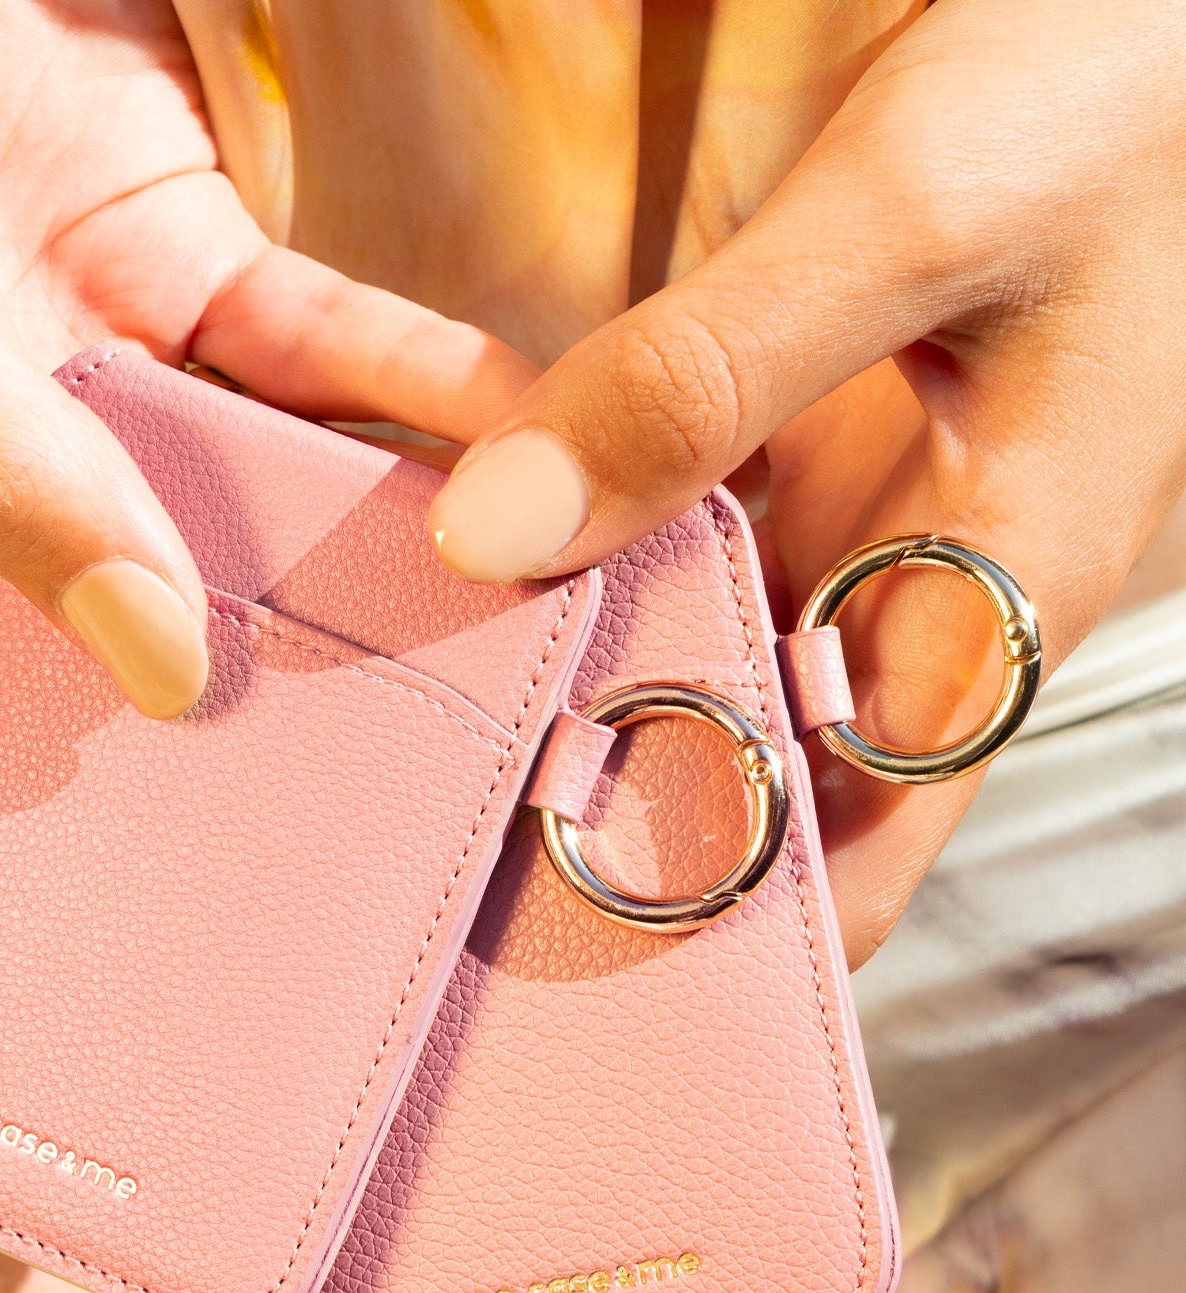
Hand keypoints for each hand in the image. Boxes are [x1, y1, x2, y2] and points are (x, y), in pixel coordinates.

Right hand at [0, 0, 533, 766]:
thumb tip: (160, 665)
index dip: (34, 810)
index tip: (166, 904)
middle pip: (116, 621)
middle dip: (241, 697)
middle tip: (371, 789)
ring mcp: (98, 368)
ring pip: (243, 498)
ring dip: (358, 550)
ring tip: (485, 630)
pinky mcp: (192, 273)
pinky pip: (320, 357)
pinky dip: (408, 393)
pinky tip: (508, 444)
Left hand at [427, 0, 1185, 965]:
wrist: (1137, 16)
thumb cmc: (1099, 94)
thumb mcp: (906, 223)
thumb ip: (702, 382)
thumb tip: (497, 535)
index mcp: (994, 601)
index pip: (852, 859)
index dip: (711, 926)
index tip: (547, 949)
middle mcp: (926, 597)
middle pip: (763, 787)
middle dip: (616, 824)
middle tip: (438, 845)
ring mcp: (868, 533)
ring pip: (714, 672)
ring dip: (586, 696)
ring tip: (426, 731)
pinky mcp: (817, 463)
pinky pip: (691, 556)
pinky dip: (597, 569)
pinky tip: (491, 568)